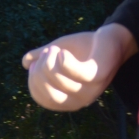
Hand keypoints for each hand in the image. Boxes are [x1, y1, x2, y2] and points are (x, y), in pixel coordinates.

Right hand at [21, 23, 136, 111]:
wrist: (112, 38)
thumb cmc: (86, 48)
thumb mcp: (59, 52)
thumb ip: (42, 58)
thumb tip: (25, 62)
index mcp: (69, 99)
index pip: (42, 98)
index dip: (33, 80)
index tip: (36, 62)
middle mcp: (80, 100)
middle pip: (49, 94)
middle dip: (40, 71)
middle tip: (47, 52)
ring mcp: (92, 90)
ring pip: (60, 82)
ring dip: (51, 62)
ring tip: (56, 49)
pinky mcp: (100, 76)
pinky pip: (78, 74)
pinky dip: (65, 63)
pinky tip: (62, 53)